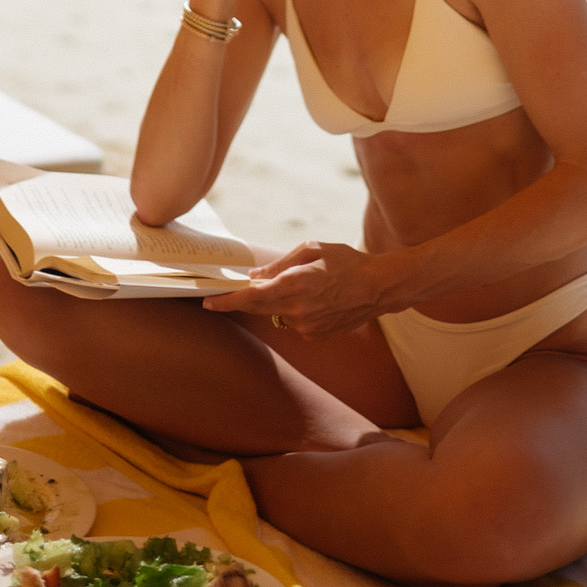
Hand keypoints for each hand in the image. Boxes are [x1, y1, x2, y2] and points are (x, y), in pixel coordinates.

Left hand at [204, 242, 398, 338]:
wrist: (378, 288)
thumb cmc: (345, 261)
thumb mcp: (312, 250)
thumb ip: (279, 265)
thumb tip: (254, 277)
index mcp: (296, 284)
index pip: (252, 296)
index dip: (227, 301)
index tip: (208, 302)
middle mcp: (298, 310)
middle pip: (257, 308)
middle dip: (237, 303)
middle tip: (219, 298)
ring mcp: (306, 327)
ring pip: (276, 314)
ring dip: (273, 302)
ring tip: (299, 285)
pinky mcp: (315, 335)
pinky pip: (293, 322)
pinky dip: (293, 310)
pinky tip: (313, 299)